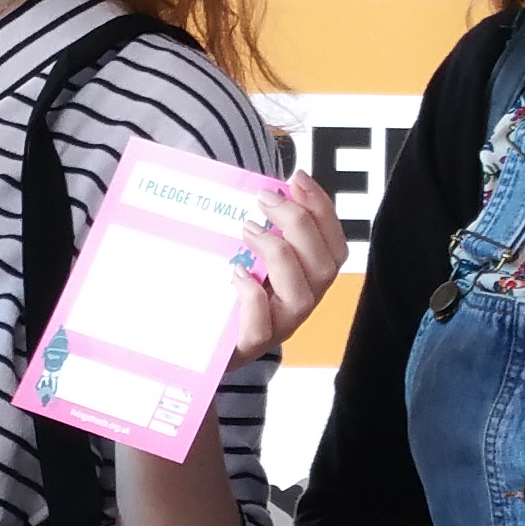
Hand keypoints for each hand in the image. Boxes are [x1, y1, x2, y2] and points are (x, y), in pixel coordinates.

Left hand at [224, 174, 347, 361]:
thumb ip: (259, 223)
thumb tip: (262, 185)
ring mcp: (277, 327)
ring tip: (249, 229)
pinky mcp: (247, 346)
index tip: (297, 180)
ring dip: (279, 253)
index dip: (322, 210)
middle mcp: (298, 303)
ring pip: (302, 296)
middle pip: (325, 267)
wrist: (191, 339)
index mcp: (306, 278)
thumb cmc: (222, 287)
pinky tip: (237, 273)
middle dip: (299, 223)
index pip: (333, 244)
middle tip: (266, 199)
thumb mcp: (244, 249)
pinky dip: (253, 298)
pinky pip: (261, 329)